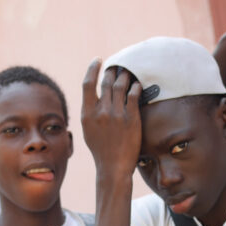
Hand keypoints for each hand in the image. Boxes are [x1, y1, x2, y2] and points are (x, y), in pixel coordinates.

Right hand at [80, 61, 142, 175]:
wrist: (113, 166)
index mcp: (87, 113)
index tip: (98, 60)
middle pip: (107, 82)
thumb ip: (90, 111)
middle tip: (118, 66)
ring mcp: (117, 114)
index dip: (93, 68)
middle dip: (112, 71)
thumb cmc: (101, 149)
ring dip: (125, 76)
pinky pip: (134, 95)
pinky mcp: (131, 118)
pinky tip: (138, 85)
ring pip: (121, 85)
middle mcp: (101, 111)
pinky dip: (136, 87)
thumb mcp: (88, 130)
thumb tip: (95, 94)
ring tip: (128, 73)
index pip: (88, 83)